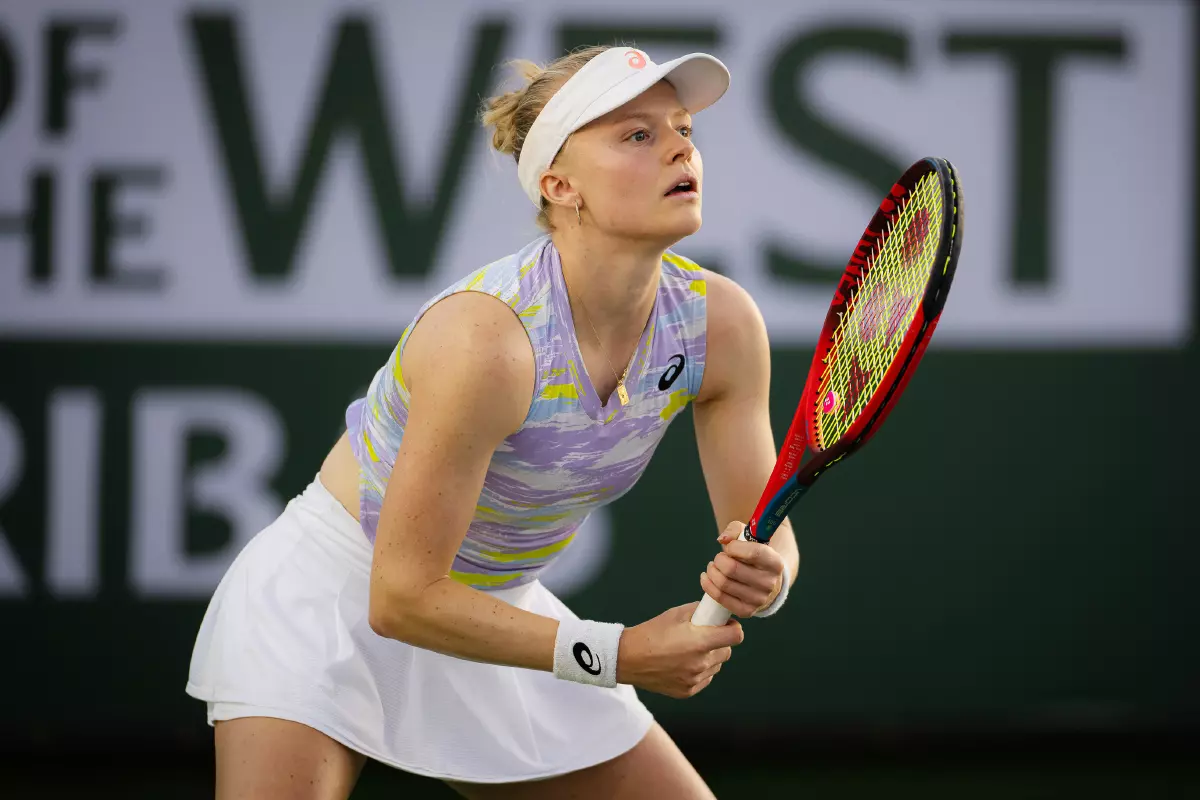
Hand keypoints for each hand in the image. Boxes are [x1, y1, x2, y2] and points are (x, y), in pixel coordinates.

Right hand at [617, 602, 743, 697]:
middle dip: (720, 642)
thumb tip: (716, 610)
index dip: (733, 628)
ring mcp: (694, 680)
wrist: (628, 658)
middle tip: (704, 636)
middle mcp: (700, 663)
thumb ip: (700, 611)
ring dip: (710, 657)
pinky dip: (700, 671)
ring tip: (689, 650)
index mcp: (700, 642)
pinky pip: (705, 678)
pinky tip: (682, 662)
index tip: (726, 625)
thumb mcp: (676, 614)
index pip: (736, 636)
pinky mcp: (688, 691)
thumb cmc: (652, 632)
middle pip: (727, 651)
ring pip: (716, 666)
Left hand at [699, 520, 785, 617]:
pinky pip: (720, 597)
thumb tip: (722, 539)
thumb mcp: (749, 537)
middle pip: (732, 569)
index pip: (753, 553)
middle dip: (719, 560)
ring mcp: (759, 599)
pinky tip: (706, 577)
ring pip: (723, 583)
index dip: (734, 547)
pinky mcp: (746, 610)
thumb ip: (735, 530)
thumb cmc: (753, 555)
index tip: (729, 547)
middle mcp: (770, 583)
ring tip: (713, 566)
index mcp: (775, 563)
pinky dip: (708, 585)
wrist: (764, 580)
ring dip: (711, 571)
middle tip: (719, 558)